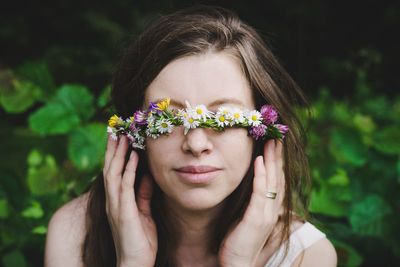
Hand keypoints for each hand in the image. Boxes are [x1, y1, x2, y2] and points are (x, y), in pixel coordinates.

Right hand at [103, 135, 157, 266]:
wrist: (135, 264)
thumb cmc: (140, 241)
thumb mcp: (144, 212)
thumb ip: (143, 194)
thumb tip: (147, 175)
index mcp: (117, 201)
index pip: (114, 172)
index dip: (115, 154)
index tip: (119, 137)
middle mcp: (113, 201)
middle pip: (110, 169)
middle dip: (113, 149)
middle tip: (116, 129)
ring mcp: (117, 206)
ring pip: (114, 174)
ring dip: (119, 154)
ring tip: (124, 136)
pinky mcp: (125, 213)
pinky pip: (126, 187)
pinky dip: (129, 171)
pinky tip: (134, 158)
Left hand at [218, 139, 284, 266]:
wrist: (237, 265)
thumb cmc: (239, 242)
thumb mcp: (247, 218)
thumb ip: (251, 204)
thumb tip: (250, 188)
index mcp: (271, 210)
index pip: (277, 181)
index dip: (277, 163)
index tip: (275, 145)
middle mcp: (273, 210)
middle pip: (278, 177)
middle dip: (278, 156)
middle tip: (277, 136)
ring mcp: (266, 214)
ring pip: (272, 181)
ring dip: (272, 159)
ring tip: (271, 141)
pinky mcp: (256, 218)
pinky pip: (260, 192)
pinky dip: (261, 175)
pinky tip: (260, 160)